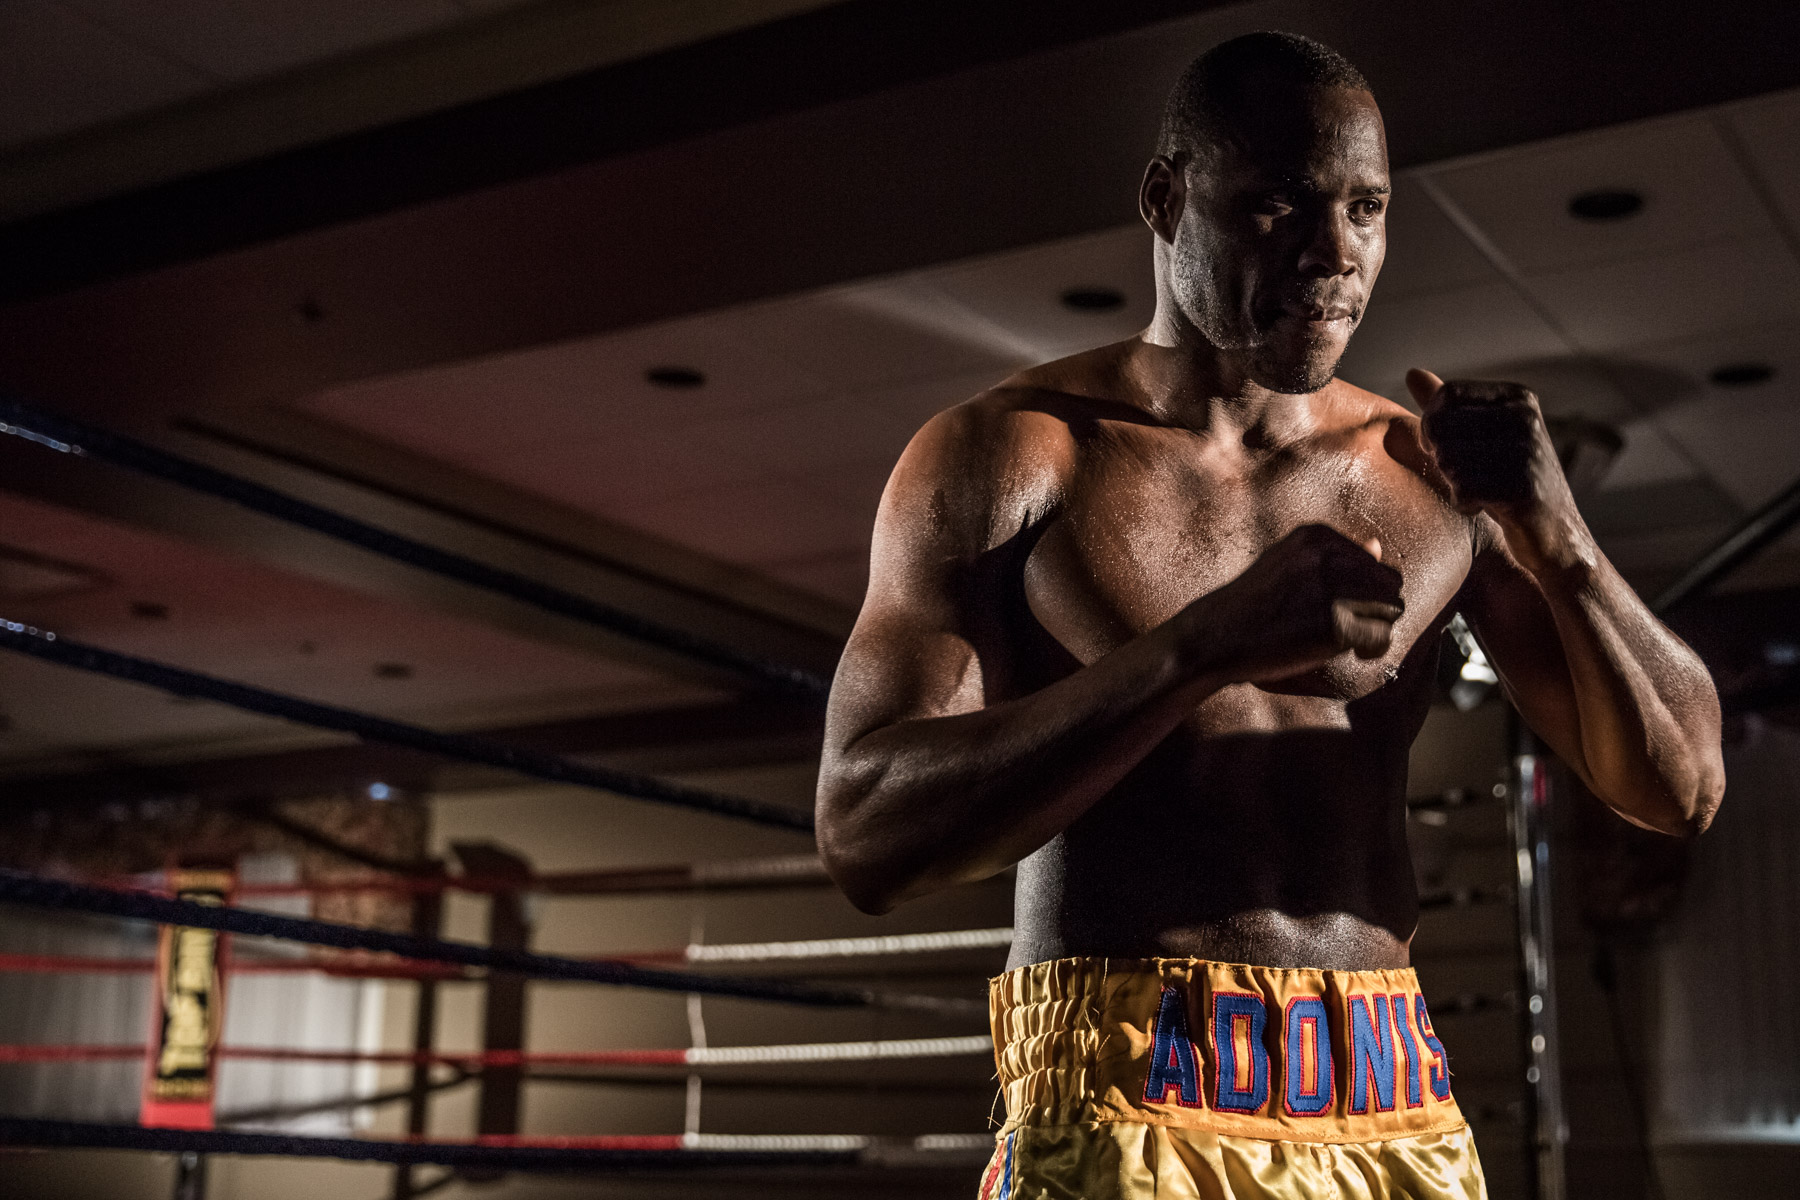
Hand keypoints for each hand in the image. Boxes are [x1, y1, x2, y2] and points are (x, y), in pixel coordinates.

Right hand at [1189, 524, 1404, 684]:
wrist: (1215, 636)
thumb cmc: (1252, 604)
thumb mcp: (1288, 563)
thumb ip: (1332, 556)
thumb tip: (1377, 546)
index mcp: (1317, 536)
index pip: (1373, 560)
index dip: (1363, 590)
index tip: (1336, 608)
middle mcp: (1328, 557)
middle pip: (1390, 582)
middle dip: (1376, 608)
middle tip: (1351, 627)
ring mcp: (1331, 590)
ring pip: (1391, 608)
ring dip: (1375, 628)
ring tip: (1349, 640)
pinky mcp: (1334, 625)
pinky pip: (1379, 637)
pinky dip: (1369, 648)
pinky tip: (1347, 652)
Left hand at [1406, 368, 1581, 570]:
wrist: (1555, 534)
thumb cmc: (1508, 482)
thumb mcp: (1481, 437)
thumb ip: (1448, 407)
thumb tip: (1412, 371)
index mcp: (1518, 398)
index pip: (1448, 394)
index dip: (1432, 423)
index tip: (1443, 447)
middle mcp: (1527, 418)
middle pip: (1442, 426)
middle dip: (1441, 457)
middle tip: (1463, 474)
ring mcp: (1529, 452)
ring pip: (1449, 460)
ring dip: (1453, 483)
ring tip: (1479, 489)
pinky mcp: (1525, 488)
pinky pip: (1463, 489)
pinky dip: (1464, 503)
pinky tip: (1484, 506)